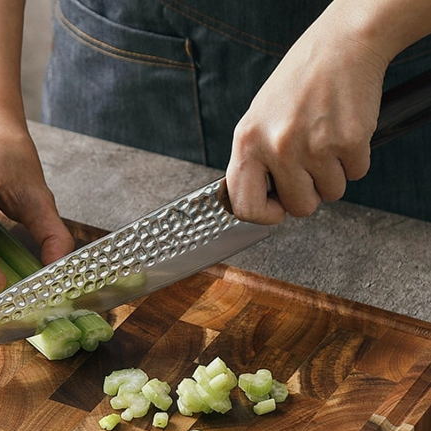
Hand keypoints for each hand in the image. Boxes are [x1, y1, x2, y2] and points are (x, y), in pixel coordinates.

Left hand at [225, 7, 387, 223]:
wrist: (342, 46)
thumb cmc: (298, 84)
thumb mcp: (258, 120)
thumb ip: (254, 162)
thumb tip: (257, 202)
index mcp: (247, 142)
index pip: (245, 205)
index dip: (263, 215)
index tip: (276, 210)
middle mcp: (277, 146)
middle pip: (299, 207)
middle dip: (308, 193)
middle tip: (309, 166)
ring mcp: (314, 145)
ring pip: (330, 194)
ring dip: (332, 175)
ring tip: (325, 142)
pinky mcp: (350, 141)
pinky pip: (355, 174)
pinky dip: (354, 160)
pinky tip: (343, 133)